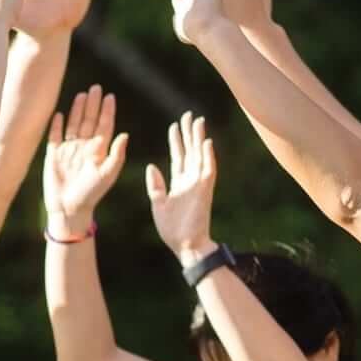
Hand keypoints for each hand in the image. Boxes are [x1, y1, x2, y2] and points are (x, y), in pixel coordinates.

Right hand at [43, 85, 127, 236]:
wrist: (68, 208)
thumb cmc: (91, 194)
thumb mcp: (107, 174)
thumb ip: (116, 154)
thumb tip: (125, 134)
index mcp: (99, 151)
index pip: (104, 126)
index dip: (107, 112)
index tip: (109, 96)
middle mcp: (85, 148)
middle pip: (89, 121)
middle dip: (92, 105)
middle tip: (96, 88)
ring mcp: (69, 151)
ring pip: (74, 125)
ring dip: (77, 110)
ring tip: (81, 95)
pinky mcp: (54, 155)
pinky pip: (55, 136)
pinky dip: (57, 125)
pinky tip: (60, 113)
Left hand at [146, 112, 217, 262]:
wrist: (184, 245)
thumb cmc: (172, 229)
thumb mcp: (158, 204)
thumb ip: (156, 185)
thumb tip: (152, 167)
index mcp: (179, 183)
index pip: (178, 157)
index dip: (176, 141)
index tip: (174, 125)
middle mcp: (190, 181)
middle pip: (190, 151)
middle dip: (188, 133)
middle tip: (188, 115)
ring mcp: (199, 185)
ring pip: (200, 156)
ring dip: (199, 139)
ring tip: (198, 121)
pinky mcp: (205, 191)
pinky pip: (208, 170)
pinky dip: (208, 156)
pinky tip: (206, 142)